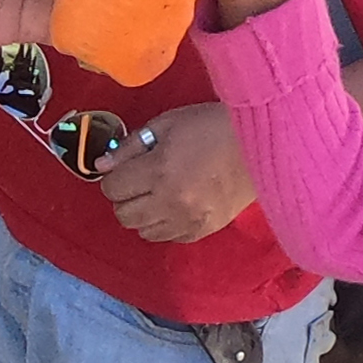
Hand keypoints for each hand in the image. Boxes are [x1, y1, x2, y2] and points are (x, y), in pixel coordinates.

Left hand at [93, 101, 255, 244]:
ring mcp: (189, 220)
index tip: (125, 168)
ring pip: (143, 231)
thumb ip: (130, 146)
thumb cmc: (211, 126)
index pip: (113, 188)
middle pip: (123, 214)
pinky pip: (168, 238)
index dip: (113, 177)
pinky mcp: (204, 231)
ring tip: (157, 193)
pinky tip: (175, 205)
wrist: (261, 145)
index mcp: (159, 170)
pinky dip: (164, 224)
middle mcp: (170, 201)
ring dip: (142, 212)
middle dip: (124, 196)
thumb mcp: (166, 124)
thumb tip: (102, 164)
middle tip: (138, 180)